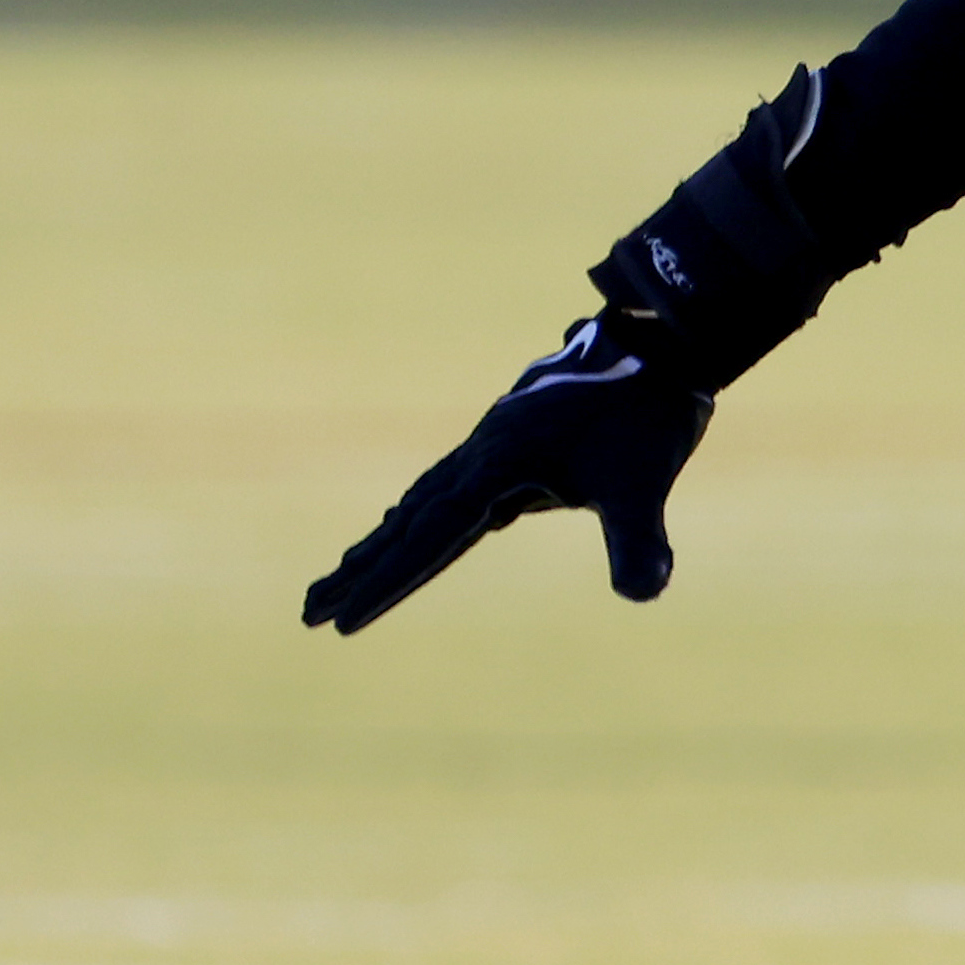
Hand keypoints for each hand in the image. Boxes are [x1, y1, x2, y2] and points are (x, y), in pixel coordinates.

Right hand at [300, 318, 713, 632]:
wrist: (657, 343)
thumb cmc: (649, 415)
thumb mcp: (643, 485)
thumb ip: (637, 541)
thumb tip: (645, 593)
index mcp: (496, 468)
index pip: (428, 540)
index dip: (386, 583)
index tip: (339, 621)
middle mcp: (479, 456)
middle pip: (405, 526)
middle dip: (360, 573)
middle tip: (306, 612)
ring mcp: (489, 446)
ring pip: (418, 505)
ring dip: (378, 544)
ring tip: (337, 578)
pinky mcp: (507, 441)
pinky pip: (444, 486)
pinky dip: (414, 513)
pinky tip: (405, 520)